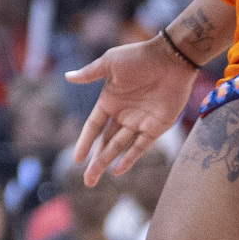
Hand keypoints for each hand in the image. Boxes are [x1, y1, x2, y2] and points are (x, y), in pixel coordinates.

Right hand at [67, 34, 199, 177]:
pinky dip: (130, 159)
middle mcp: (123, 115)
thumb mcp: (110, 63)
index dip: (85, 142)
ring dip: (108, 162)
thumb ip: (90, 74)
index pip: (94, 127)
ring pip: (120, 147)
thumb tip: (68, 77)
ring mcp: (140, 122)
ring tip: (96, 178)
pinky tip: (118, 170)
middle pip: (105, 142)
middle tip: (87, 181)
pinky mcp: (157, 127)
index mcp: (109, 101)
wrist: (170, 59)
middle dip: (95, 161)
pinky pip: (141, 146)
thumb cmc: (138, 57)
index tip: (77, 158)